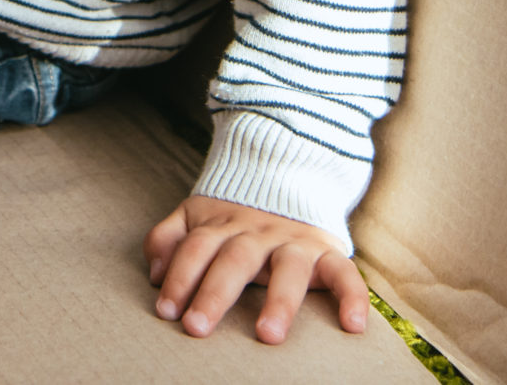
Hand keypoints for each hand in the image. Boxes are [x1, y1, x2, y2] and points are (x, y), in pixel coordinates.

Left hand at [144, 196, 368, 342]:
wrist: (288, 171)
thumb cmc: (235, 213)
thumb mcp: (196, 214)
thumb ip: (170, 237)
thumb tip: (153, 273)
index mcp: (222, 224)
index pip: (196, 247)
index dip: (179, 276)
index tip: (166, 311)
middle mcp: (258, 233)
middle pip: (234, 260)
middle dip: (214, 294)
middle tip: (197, 327)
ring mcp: (295, 242)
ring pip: (288, 269)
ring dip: (278, 301)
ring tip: (267, 334)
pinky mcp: (328, 251)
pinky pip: (345, 272)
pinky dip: (353, 296)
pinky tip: (353, 325)